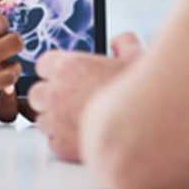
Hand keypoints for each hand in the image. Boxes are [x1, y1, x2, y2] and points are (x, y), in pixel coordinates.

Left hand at [27, 32, 143, 161]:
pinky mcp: (61, 146)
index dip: (56, 72)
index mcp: (68, 67)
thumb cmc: (143, 94)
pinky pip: (52, 142)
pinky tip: (83, 138)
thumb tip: (119, 42)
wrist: (151, 129)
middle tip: (72, 102)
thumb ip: (122, 44)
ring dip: (55, 121)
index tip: (68, 78)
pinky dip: (64, 142)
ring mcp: (55, 120)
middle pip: (37, 93)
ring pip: (41, 120)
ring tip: (79, 123)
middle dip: (50, 98)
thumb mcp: (136, 57)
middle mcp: (55, 92)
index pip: (43, 65)